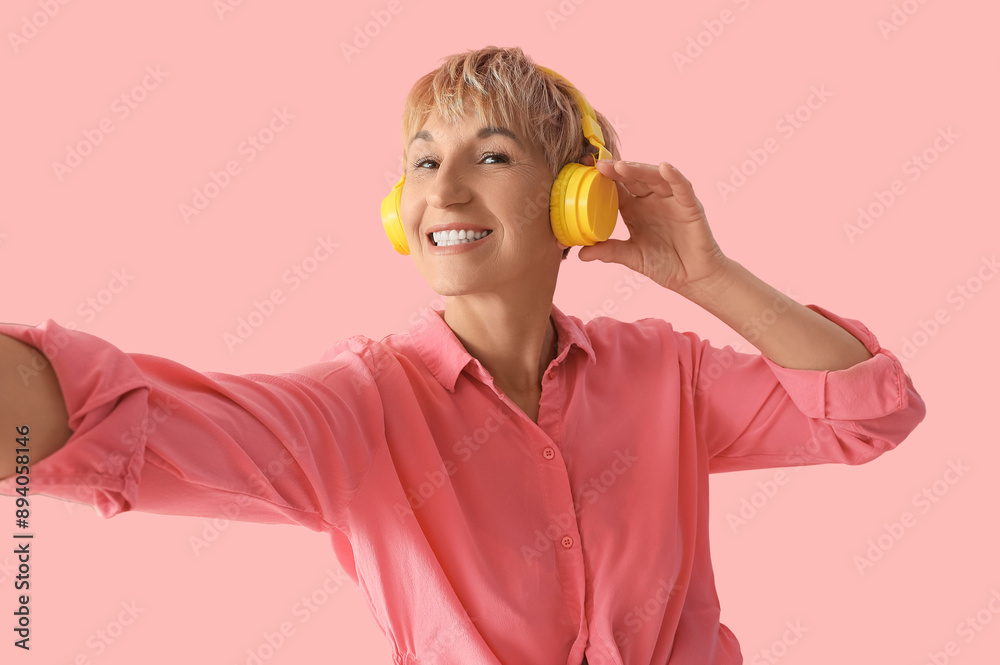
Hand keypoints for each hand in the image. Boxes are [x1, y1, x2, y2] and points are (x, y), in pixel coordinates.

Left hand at [578, 157, 730, 295]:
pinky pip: (682, 187)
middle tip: (599, 165)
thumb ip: (610, 252)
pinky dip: (674, 176)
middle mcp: (650, 200)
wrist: (692, 278)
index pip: (616, 188)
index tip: (584, 171)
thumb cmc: (664, 265)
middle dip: (617, 170)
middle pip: (632, 178)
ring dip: (639, 170)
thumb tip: (581, 255)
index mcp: (633, 209)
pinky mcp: (689, 205)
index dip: (602, 179)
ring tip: (622, 166)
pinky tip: (664, 168)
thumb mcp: (632, 257)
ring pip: (654, 178)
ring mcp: (670, 200)